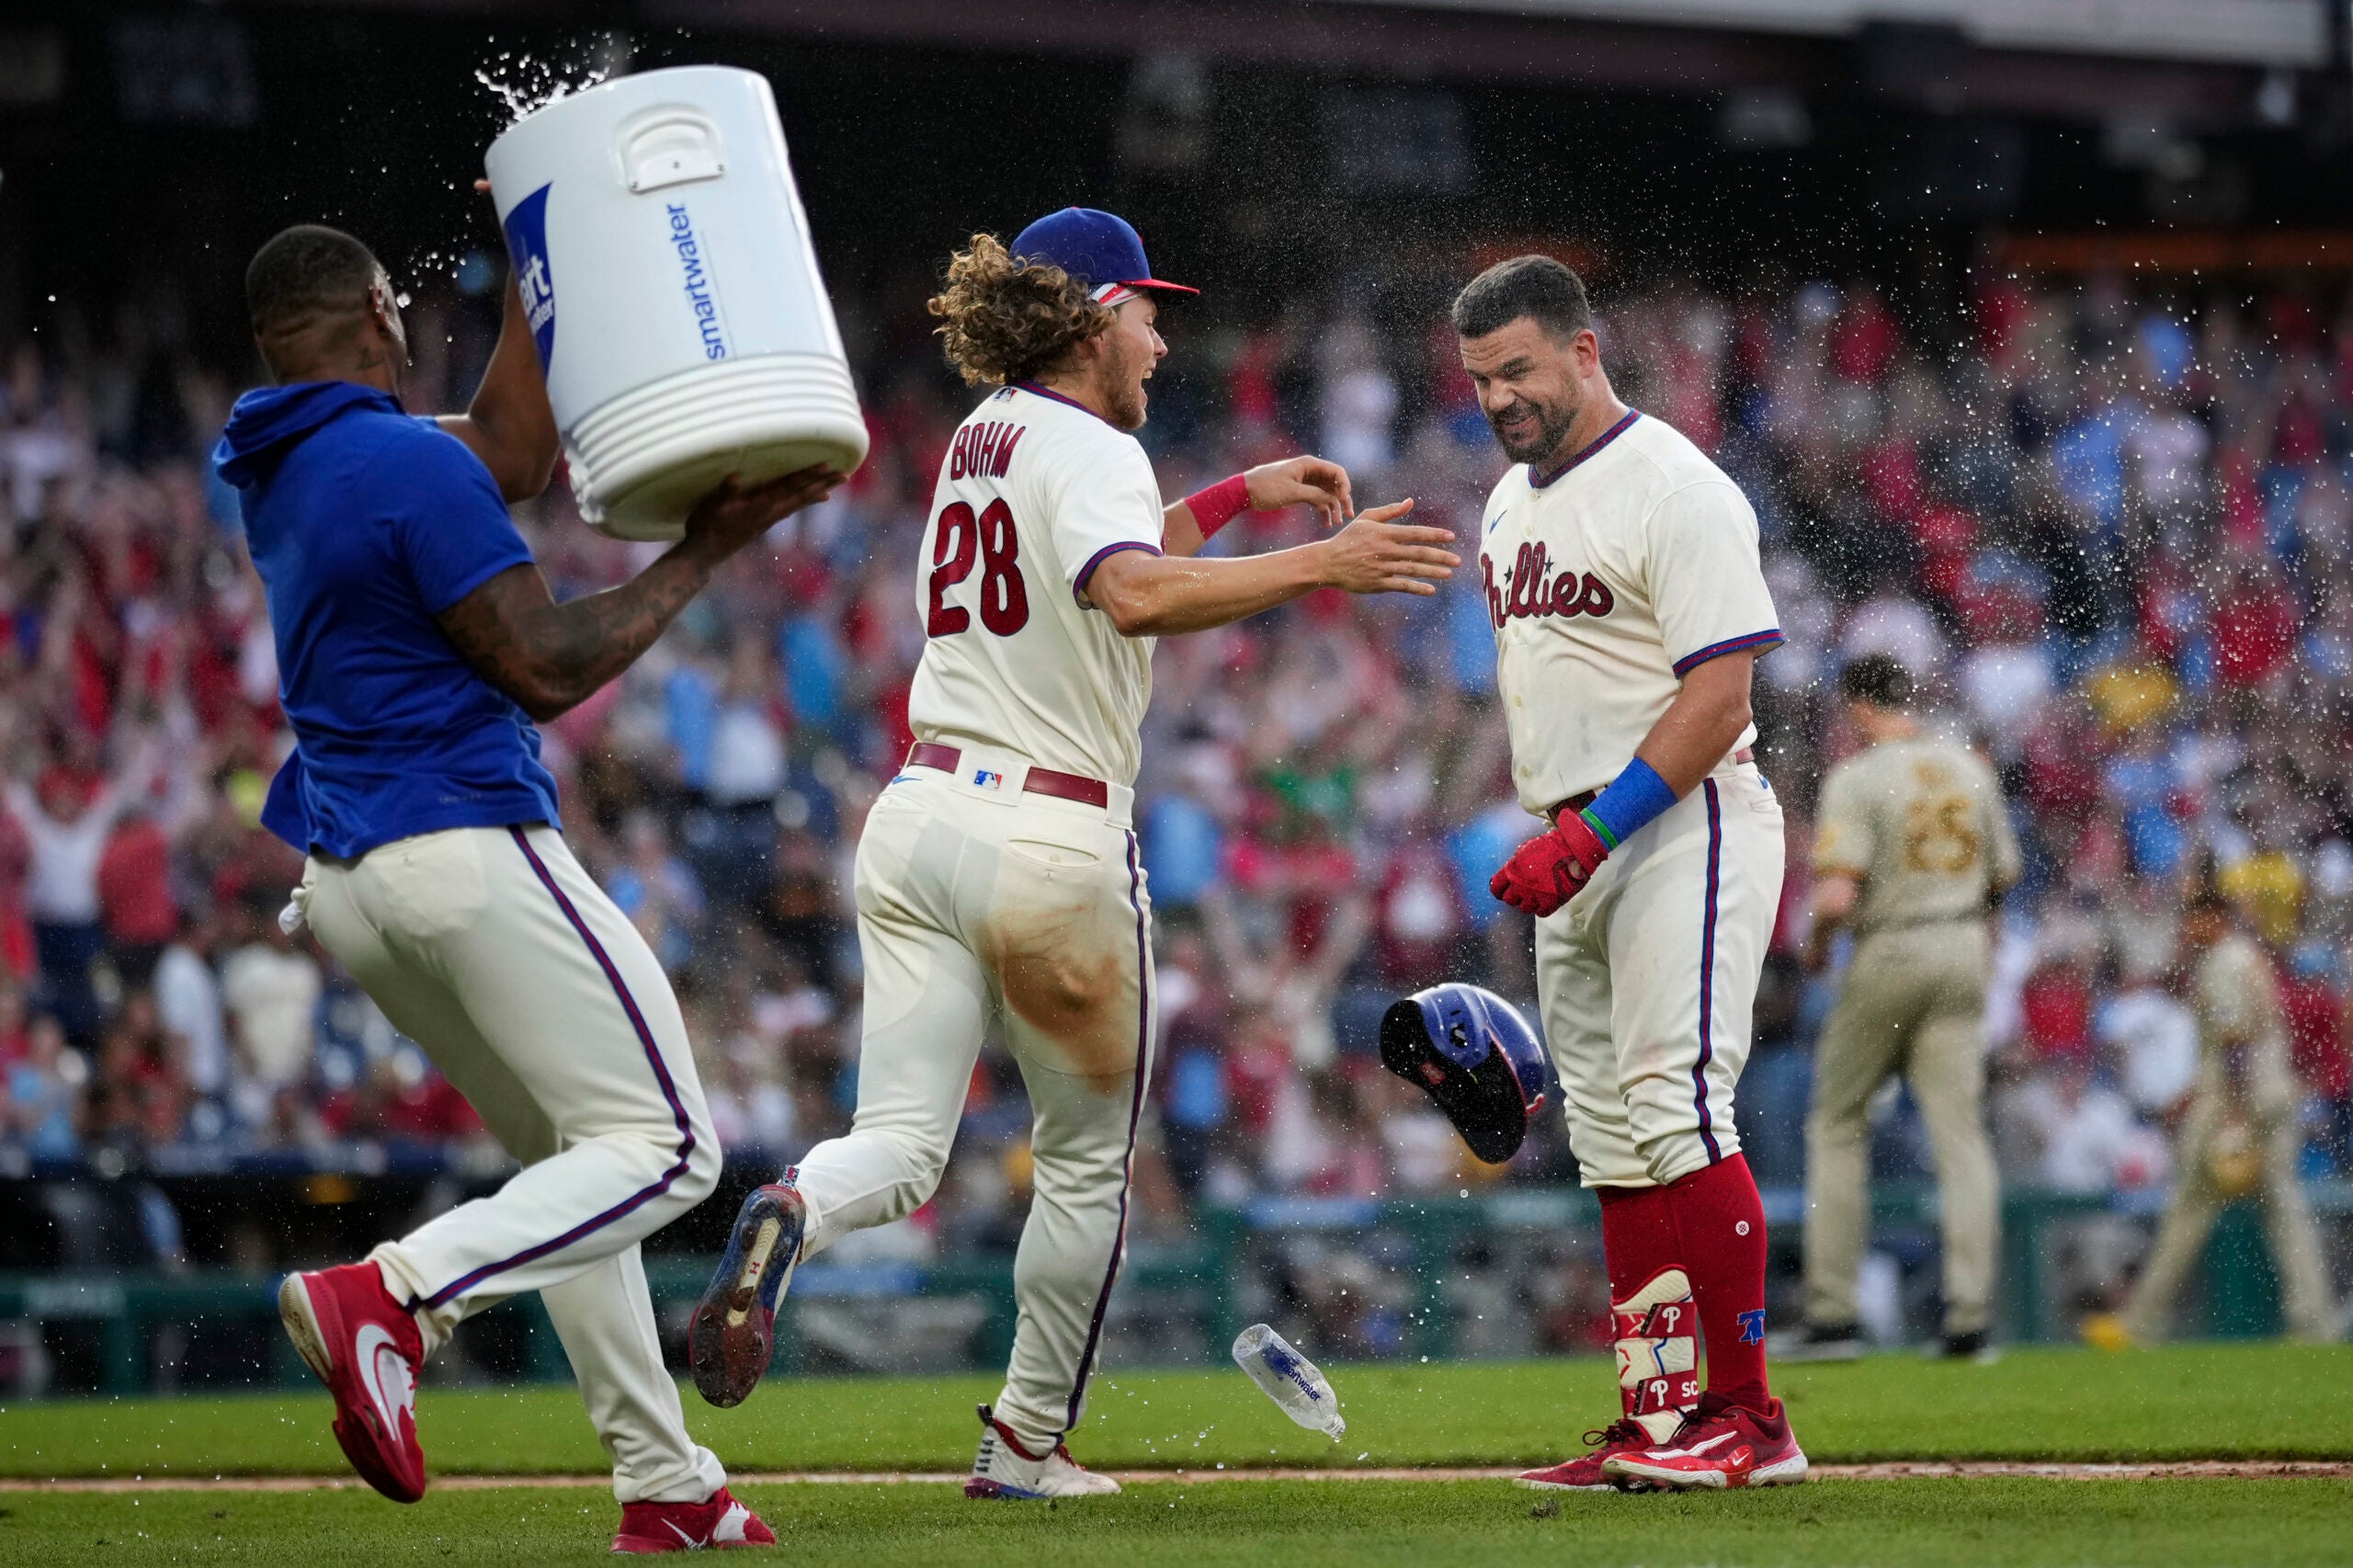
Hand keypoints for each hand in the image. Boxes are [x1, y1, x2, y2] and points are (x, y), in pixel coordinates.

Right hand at [679, 466, 842, 563]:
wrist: (706, 553)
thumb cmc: (707, 526)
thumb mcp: (712, 506)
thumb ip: (726, 491)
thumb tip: (736, 477)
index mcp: (760, 505)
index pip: (788, 486)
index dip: (807, 475)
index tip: (826, 465)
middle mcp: (770, 512)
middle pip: (802, 494)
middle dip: (823, 483)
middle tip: (845, 474)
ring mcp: (770, 518)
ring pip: (800, 501)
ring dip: (819, 490)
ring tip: (837, 483)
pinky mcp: (766, 522)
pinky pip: (793, 507)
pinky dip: (807, 500)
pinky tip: (817, 497)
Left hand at [1245, 456, 1353, 529]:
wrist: (1244, 492)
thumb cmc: (1266, 488)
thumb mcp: (1292, 492)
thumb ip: (1314, 495)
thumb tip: (1332, 500)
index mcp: (1309, 464)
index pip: (1337, 472)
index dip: (1345, 486)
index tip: (1344, 501)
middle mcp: (1310, 471)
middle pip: (1335, 483)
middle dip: (1342, 499)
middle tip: (1348, 515)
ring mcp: (1306, 481)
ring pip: (1327, 493)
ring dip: (1333, 507)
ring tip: (1337, 523)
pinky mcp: (1300, 491)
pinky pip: (1317, 500)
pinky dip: (1322, 510)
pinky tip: (1326, 524)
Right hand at [1313, 500, 1457, 596]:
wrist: (1327, 562)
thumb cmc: (1348, 538)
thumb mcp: (1366, 519)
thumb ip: (1389, 511)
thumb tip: (1410, 502)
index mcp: (1384, 533)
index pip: (1415, 533)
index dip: (1434, 535)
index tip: (1451, 537)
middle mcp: (1385, 550)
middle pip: (1418, 553)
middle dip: (1440, 556)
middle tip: (1458, 560)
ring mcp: (1382, 568)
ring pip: (1413, 570)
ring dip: (1433, 571)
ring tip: (1449, 573)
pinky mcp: (1377, 583)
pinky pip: (1401, 585)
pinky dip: (1417, 588)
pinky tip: (1431, 590)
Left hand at [1490, 813, 1609, 916]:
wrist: (1574, 849)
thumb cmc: (1552, 846)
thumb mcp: (1526, 850)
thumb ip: (1516, 864)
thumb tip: (1510, 874)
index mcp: (1512, 869)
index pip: (1496, 886)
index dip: (1499, 890)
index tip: (1502, 891)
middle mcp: (1520, 884)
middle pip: (1509, 900)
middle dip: (1514, 896)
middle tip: (1521, 892)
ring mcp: (1535, 895)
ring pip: (1524, 908)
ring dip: (1528, 903)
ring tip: (1535, 896)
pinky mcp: (1551, 902)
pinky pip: (1540, 912)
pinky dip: (1541, 908)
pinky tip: (1545, 901)